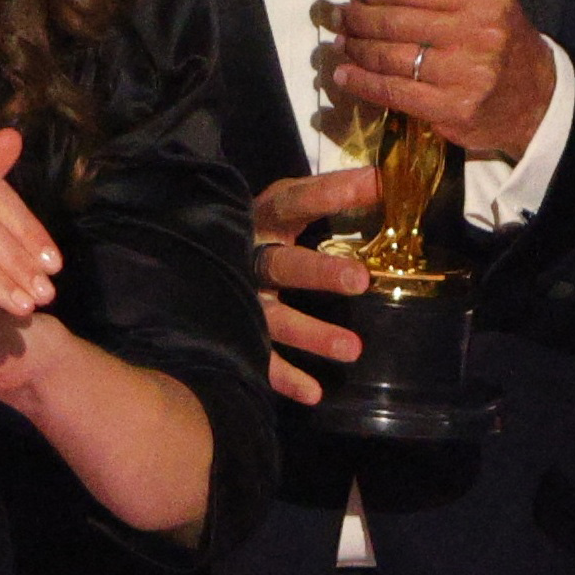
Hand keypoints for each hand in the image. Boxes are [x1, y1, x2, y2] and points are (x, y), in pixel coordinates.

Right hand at [251, 168, 374, 405]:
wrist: (187, 254)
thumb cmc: (261, 231)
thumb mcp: (286, 208)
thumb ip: (328, 199)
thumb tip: (387, 180)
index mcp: (263, 218)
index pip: (299, 201)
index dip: (335, 192)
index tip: (378, 184)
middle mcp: (248, 257)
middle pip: (284, 264)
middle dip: (320, 273)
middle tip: (360, 280)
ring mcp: (237, 299)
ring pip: (274, 318)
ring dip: (312, 334)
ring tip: (353, 350)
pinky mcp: (233, 333)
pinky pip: (258, 360)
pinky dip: (285, 378)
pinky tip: (314, 393)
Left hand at [326, 0, 555, 160]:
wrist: (537, 99)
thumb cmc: (498, 41)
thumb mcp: (468, 1)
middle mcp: (480, 30)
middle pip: (394, 20)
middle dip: (356, 18)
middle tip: (340, 17)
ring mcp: (468, 72)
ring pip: (389, 57)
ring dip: (356, 50)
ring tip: (343, 44)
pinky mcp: (455, 108)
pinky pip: (393, 92)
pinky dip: (362, 83)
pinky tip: (347, 75)